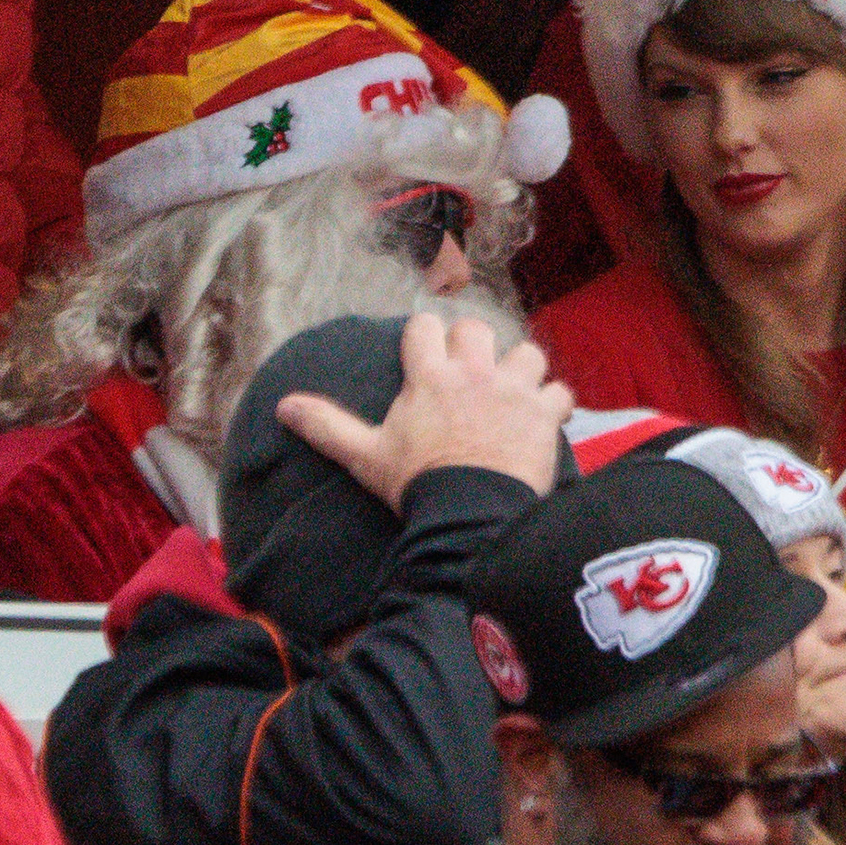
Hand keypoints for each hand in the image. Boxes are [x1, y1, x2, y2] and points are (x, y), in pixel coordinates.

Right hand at [275, 314, 573, 511]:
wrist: (468, 516)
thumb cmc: (416, 485)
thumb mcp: (366, 456)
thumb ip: (328, 427)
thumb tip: (284, 406)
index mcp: (429, 377)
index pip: (425, 328)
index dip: (426, 336)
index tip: (428, 352)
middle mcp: (473, 373)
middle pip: (476, 330)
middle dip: (473, 345)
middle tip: (470, 372)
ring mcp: (513, 390)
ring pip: (527, 353)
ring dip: (522, 369)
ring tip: (513, 391)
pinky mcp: (544, 414)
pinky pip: (561, 393)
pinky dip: (556, 404)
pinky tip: (546, 419)